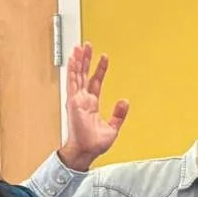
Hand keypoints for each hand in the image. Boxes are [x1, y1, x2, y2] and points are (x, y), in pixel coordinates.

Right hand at [58, 44, 129, 169]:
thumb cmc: (94, 143)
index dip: (100, 69)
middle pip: (84, 74)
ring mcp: (77, 100)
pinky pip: (72, 83)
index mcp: (91, 104)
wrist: (86, 151)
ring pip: (77, 75)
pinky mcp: (73, 102)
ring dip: (79, 61)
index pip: (96, 82)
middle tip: (88, 45)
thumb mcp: (113, 127)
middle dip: (86, 59)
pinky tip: (73, 60)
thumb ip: (119, 114)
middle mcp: (82, 100)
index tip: (104, 58)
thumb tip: (125, 102)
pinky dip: (72, 71)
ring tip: (80, 47)